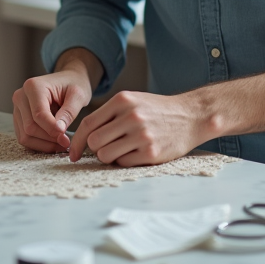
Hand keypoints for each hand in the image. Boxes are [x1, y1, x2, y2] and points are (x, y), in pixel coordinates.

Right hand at [11, 61, 93, 152]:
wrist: (69, 80)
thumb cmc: (74, 85)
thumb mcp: (78, 96)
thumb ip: (68, 113)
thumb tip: (59, 131)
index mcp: (33, 86)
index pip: (39, 115)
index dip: (52, 130)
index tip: (66, 138)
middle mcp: (20, 96)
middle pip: (30, 127)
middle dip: (49, 139)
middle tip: (66, 142)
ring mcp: (17, 108)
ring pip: (25, 136)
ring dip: (44, 144)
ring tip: (61, 143)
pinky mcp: (19, 118)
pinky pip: (24, 138)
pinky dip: (39, 144)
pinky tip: (53, 142)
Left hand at [68, 90, 205, 166]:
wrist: (191, 116)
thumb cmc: (157, 110)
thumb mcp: (132, 101)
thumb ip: (109, 114)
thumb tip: (84, 137)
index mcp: (122, 100)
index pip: (87, 124)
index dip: (77, 141)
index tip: (73, 153)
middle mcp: (130, 116)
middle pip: (94, 141)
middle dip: (95, 149)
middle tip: (106, 147)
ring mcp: (141, 134)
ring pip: (105, 155)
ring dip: (109, 156)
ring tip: (122, 149)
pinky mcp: (150, 152)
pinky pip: (123, 162)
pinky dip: (125, 161)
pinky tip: (136, 152)